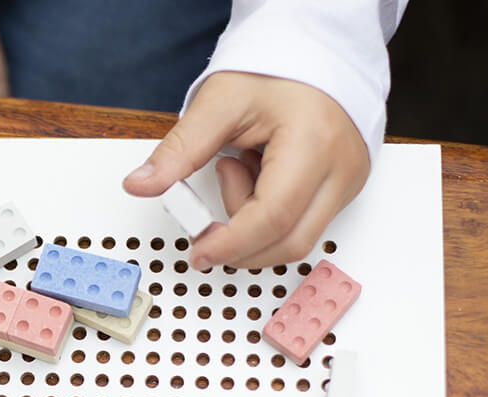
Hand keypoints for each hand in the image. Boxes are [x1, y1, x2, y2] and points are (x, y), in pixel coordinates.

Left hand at [123, 71, 369, 270]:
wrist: (312, 52)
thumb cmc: (274, 69)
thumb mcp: (219, 103)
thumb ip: (180, 150)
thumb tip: (140, 184)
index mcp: (314, 142)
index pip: (272, 218)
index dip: (231, 244)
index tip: (199, 252)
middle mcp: (341, 168)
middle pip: (290, 243)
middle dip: (240, 245)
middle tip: (207, 216)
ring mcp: (347, 182)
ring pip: (297, 240)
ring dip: (253, 227)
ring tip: (237, 172)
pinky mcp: (343, 189)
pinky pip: (303, 224)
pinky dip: (269, 217)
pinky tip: (257, 178)